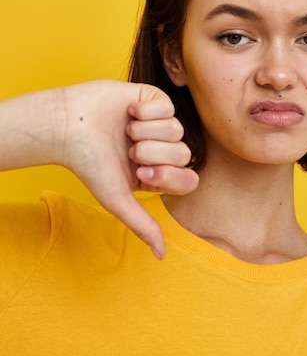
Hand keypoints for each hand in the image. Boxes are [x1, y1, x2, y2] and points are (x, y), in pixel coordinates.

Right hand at [59, 80, 198, 257]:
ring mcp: (158, 124)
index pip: (189, 179)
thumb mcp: (117, 199)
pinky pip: (167, 106)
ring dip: (145, 131)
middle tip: (129, 150)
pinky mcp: (152, 100)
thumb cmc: (90, 165)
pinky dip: (144, 111)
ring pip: (176, 129)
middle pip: (184, 153)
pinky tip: (127, 113)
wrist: (67, 127)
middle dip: (152, 152)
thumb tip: (162, 256)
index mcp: (158, 173)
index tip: (140, 170)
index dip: (168, 175)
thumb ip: (143, 225)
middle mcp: (161, 150)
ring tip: (125, 132)